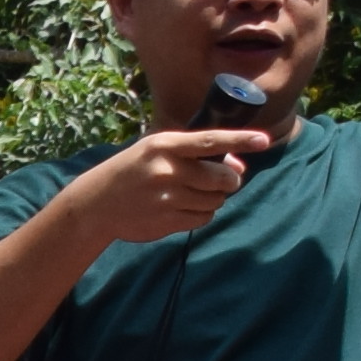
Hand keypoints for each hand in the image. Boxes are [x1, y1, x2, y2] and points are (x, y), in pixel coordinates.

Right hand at [60, 119, 277, 245]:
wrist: (96, 204)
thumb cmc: (132, 171)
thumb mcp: (158, 152)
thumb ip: (197, 155)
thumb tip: (239, 166)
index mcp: (165, 146)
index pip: (210, 141)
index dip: (240, 140)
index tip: (264, 140)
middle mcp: (167, 171)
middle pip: (221, 178)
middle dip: (229, 181)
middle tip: (222, 181)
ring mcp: (167, 198)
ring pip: (215, 201)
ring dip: (213, 198)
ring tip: (192, 194)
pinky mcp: (167, 221)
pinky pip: (203, 219)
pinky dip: (202, 214)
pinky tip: (183, 208)